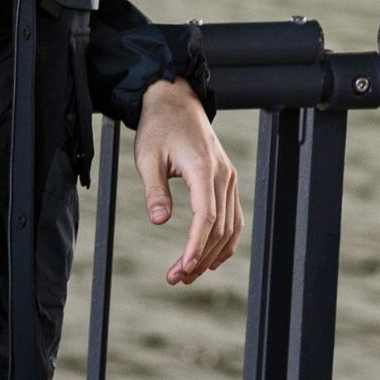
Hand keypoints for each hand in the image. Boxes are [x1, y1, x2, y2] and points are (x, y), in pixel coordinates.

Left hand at [134, 76, 243, 285]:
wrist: (174, 101)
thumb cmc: (158, 127)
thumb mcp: (147, 156)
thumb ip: (155, 190)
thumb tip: (160, 221)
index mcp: (203, 169)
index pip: (206, 217)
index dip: (196, 246)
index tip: (183, 268)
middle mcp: (223, 175)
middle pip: (219, 228)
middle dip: (199, 257)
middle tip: (176, 278)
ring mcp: (228, 178)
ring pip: (230, 226)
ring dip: (212, 253)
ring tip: (188, 274)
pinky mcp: (226, 179)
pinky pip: (232, 216)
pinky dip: (224, 240)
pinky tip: (209, 257)